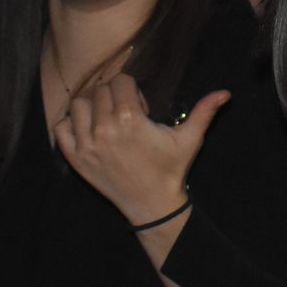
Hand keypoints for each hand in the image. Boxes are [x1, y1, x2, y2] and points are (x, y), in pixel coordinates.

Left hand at [54, 74, 229, 225]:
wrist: (152, 205)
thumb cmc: (170, 169)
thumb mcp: (189, 139)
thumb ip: (204, 112)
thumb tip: (225, 92)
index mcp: (130, 120)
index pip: (119, 81)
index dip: (131, 89)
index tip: (139, 105)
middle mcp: (104, 129)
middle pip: (100, 91)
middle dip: (114, 96)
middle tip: (126, 113)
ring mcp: (86, 145)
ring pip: (79, 105)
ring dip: (92, 107)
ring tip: (106, 119)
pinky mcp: (75, 159)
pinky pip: (60, 128)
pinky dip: (71, 125)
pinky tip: (88, 130)